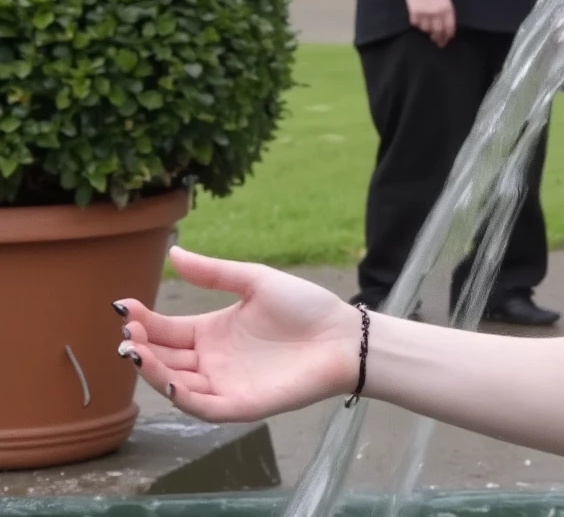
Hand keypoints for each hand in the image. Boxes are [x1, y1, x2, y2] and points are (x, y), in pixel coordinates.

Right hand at [115, 247, 360, 423]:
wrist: (345, 336)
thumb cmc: (306, 307)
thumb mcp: (255, 282)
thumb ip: (215, 273)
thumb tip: (174, 253)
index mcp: (212, 332)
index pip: (166, 330)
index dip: (143, 322)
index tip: (123, 307)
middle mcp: (212, 360)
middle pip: (164, 358)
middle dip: (140, 348)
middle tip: (127, 333)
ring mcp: (224, 384)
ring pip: (176, 384)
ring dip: (153, 371)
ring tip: (136, 352)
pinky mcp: (241, 405)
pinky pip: (203, 406)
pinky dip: (182, 397)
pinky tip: (168, 379)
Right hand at [406, 0, 455, 45]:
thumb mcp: (446, 2)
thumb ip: (447, 15)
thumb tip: (447, 32)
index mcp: (447, 9)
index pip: (449, 28)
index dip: (447, 36)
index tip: (445, 41)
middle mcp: (437, 12)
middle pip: (438, 31)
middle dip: (437, 38)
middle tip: (436, 41)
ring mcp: (426, 12)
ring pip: (425, 29)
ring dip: (426, 29)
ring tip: (426, 23)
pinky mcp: (415, 11)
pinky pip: (415, 24)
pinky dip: (416, 23)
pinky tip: (417, 18)